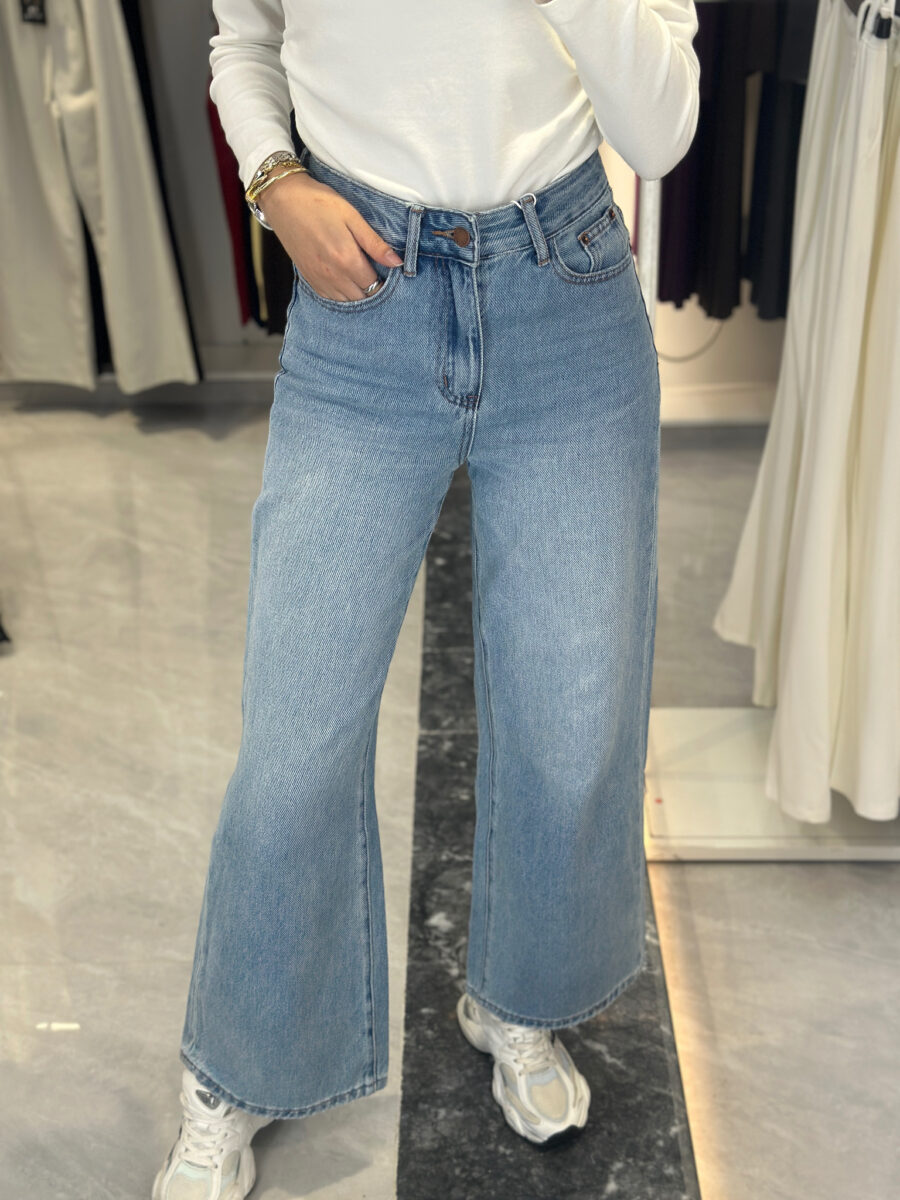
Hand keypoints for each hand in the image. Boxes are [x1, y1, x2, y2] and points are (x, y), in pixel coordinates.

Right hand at [258, 171, 403, 300]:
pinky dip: (342, 294)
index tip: (387, 271)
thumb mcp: (352, 217)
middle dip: (372, 289)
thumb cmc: (319, 203)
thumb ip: (375, 244)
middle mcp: (332, 275)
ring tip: (360, 275)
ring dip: (357, 293)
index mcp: (346, 260)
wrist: (284, 200)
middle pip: (362, 297)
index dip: (384, 280)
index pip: (374, 285)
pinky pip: (330, 298)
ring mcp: (318, 279)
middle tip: (375, 271)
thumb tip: (397, 263)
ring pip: (347, 301)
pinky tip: (345, 279)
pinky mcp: (309, 278)